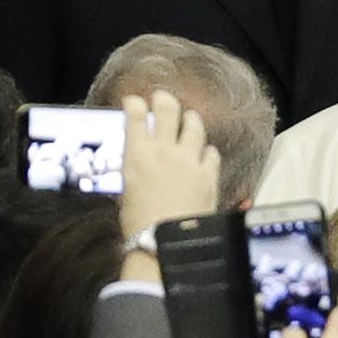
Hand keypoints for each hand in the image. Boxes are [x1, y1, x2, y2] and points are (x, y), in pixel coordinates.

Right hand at [120, 90, 219, 239]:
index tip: (134, 100)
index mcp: (137, 154)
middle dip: (164, 100)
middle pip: (168, 112)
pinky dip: (207, 150)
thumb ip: (135, 171)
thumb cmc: (137, 222)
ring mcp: (189, 160)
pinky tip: (206, 151)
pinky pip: (211, 153)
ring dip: (191, 119)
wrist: (166, 240)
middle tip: (162, 97)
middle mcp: (164, 150)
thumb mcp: (126, 191)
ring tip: (190, 116)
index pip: (135, 117)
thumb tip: (140, 164)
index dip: (134, 104)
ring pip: (194, 127)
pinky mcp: (209, 173)